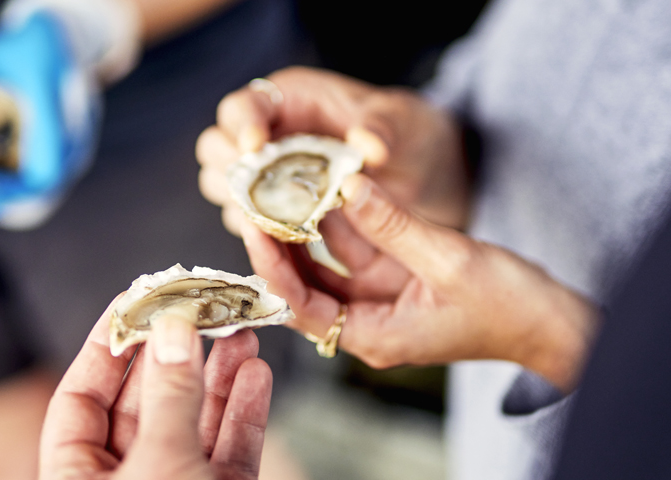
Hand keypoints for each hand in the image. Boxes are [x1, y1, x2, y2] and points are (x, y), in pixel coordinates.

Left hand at [40, 297, 272, 479]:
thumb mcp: (159, 465)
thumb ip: (169, 397)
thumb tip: (174, 331)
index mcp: (79, 477)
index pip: (81, 399)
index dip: (108, 346)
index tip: (134, 300)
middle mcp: (124, 479)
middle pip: (146, 402)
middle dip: (178, 353)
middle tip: (202, 310)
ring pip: (193, 422)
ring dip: (219, 376)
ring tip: (241, 333)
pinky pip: (229, 450)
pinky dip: (245, 414)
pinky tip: (255, 377)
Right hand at [196, 66, 469, 235]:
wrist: (419, 173)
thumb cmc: (406, 134)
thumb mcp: (403, 124)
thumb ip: (385, 129)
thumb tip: (368, 144)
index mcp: (288, 100)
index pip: (243, 107)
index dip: (241, 125)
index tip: (255, 147)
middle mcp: (268, 135)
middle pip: (216, 147)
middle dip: (231, 171)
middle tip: (256, 192)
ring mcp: (267, 174)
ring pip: (223, 186)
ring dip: (239, 205)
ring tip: (272, 220)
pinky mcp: (275, 209)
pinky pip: (248, 221)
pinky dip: (259, 232)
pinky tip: (285, 239)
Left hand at [242, 173, 598, 392]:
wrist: (552, 321)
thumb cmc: (509, 307)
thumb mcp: (448, 260)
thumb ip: (394, 224)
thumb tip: (347, 187)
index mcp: (375, 336)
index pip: (303, 307)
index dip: (274, 269)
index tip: (252, 228)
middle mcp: (369, 323)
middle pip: (307, 286)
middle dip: (281, 246)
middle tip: (255, 202)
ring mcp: (381, 302)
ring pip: (328, 266)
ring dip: (309, 232)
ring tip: (283, 190)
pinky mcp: (396, 282)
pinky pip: (357, 253)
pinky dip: (343, 225)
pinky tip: (328, 193)